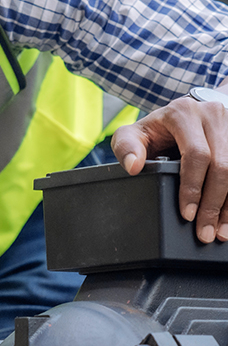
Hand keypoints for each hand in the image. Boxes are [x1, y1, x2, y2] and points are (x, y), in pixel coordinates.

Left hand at [110, 92, 227, 242]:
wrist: (182, 114)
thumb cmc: (155, 130)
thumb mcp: (133, 134)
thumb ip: (126, 148)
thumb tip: (133, 167)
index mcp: (182, 113)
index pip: (196, 154)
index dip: (193, 187)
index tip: (187, 214)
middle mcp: (211, 114)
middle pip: (222, 166)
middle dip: (213, 204)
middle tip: (205, 232)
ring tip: (221, 231)